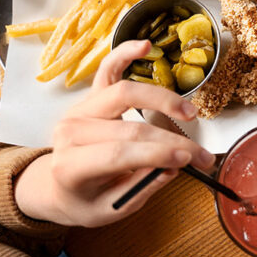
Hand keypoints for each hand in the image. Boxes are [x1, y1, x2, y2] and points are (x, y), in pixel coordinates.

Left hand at [15, 40, 214, 226]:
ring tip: (188, 114)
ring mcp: (80, 109)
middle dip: (172, 141)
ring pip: (125, 93)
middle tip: (200, 154)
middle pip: (129, 128)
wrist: (56, 186)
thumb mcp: (109, 209)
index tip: (188, 160)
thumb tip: (173, 167)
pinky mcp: (91, 96)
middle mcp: (71, 132)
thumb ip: (140, 187)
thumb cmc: (84, 199)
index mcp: (69, 165)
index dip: (157, 154)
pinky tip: (146, 47)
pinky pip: (109, 68)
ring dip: (162, 100)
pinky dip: (126, 53)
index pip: (117, 154)